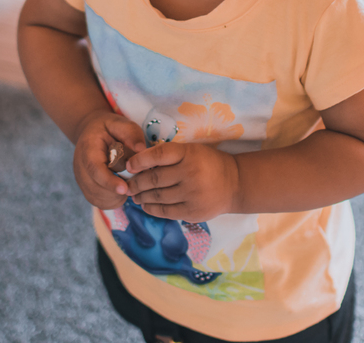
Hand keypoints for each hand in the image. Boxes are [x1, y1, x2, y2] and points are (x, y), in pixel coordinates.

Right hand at [72, 110, 146, 209]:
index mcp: (88, 148)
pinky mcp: (86, 188)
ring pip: (97, 198)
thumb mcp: (121, 124)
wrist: (93, 133)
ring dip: (115, 197)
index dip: (108, 181)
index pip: (94, 169)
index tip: (124, 189)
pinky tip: (122, 191)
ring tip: (129, 184)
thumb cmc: (110, 129)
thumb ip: (131, 134)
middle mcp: (80, 166)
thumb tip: (141, 150)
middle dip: (116, 191)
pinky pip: (99, 202)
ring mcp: (81, 179)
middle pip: (95, 187)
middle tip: (135, 184)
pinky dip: (113, 201)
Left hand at [124, 142, 239, 222]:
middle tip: (128, 184)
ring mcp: (191, 194)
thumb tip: (139, 163)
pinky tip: (145, 205)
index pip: (158, 154)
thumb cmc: (209, 163)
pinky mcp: (192, 212)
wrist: (235, 184)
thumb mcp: (192, 151)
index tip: (129, 165)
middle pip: (154, 179)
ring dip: (141, 196)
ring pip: (157, 196)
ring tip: (134, 196)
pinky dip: (151, 209)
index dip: (140, 160)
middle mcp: (190, 173)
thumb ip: (170, 155)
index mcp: (189, 154)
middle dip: (136, 183)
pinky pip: (165, 211)